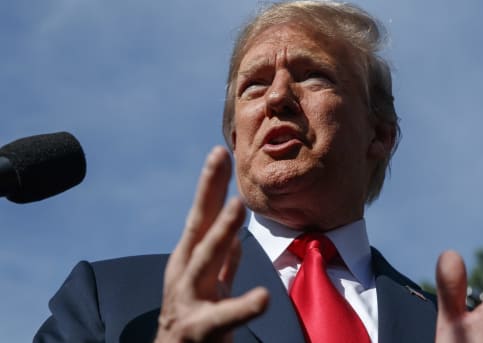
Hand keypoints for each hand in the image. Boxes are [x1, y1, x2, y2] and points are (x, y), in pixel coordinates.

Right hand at [155, 146, 268, 342]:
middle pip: (198, 226)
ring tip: (237, 206)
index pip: (202, 216)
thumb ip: (223, 264)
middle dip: (208, 191)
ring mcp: (189, 300)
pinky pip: (224, 318)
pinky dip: (242, 306)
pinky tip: (263, 297)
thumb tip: (238, 239)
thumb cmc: (193, 323)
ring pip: (205, 261)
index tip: (219, 151)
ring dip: (221, 232)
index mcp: (190, 262)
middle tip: (219, 157)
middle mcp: (185, 275)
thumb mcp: (209, 287)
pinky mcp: (199, 329)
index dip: (210, 184)